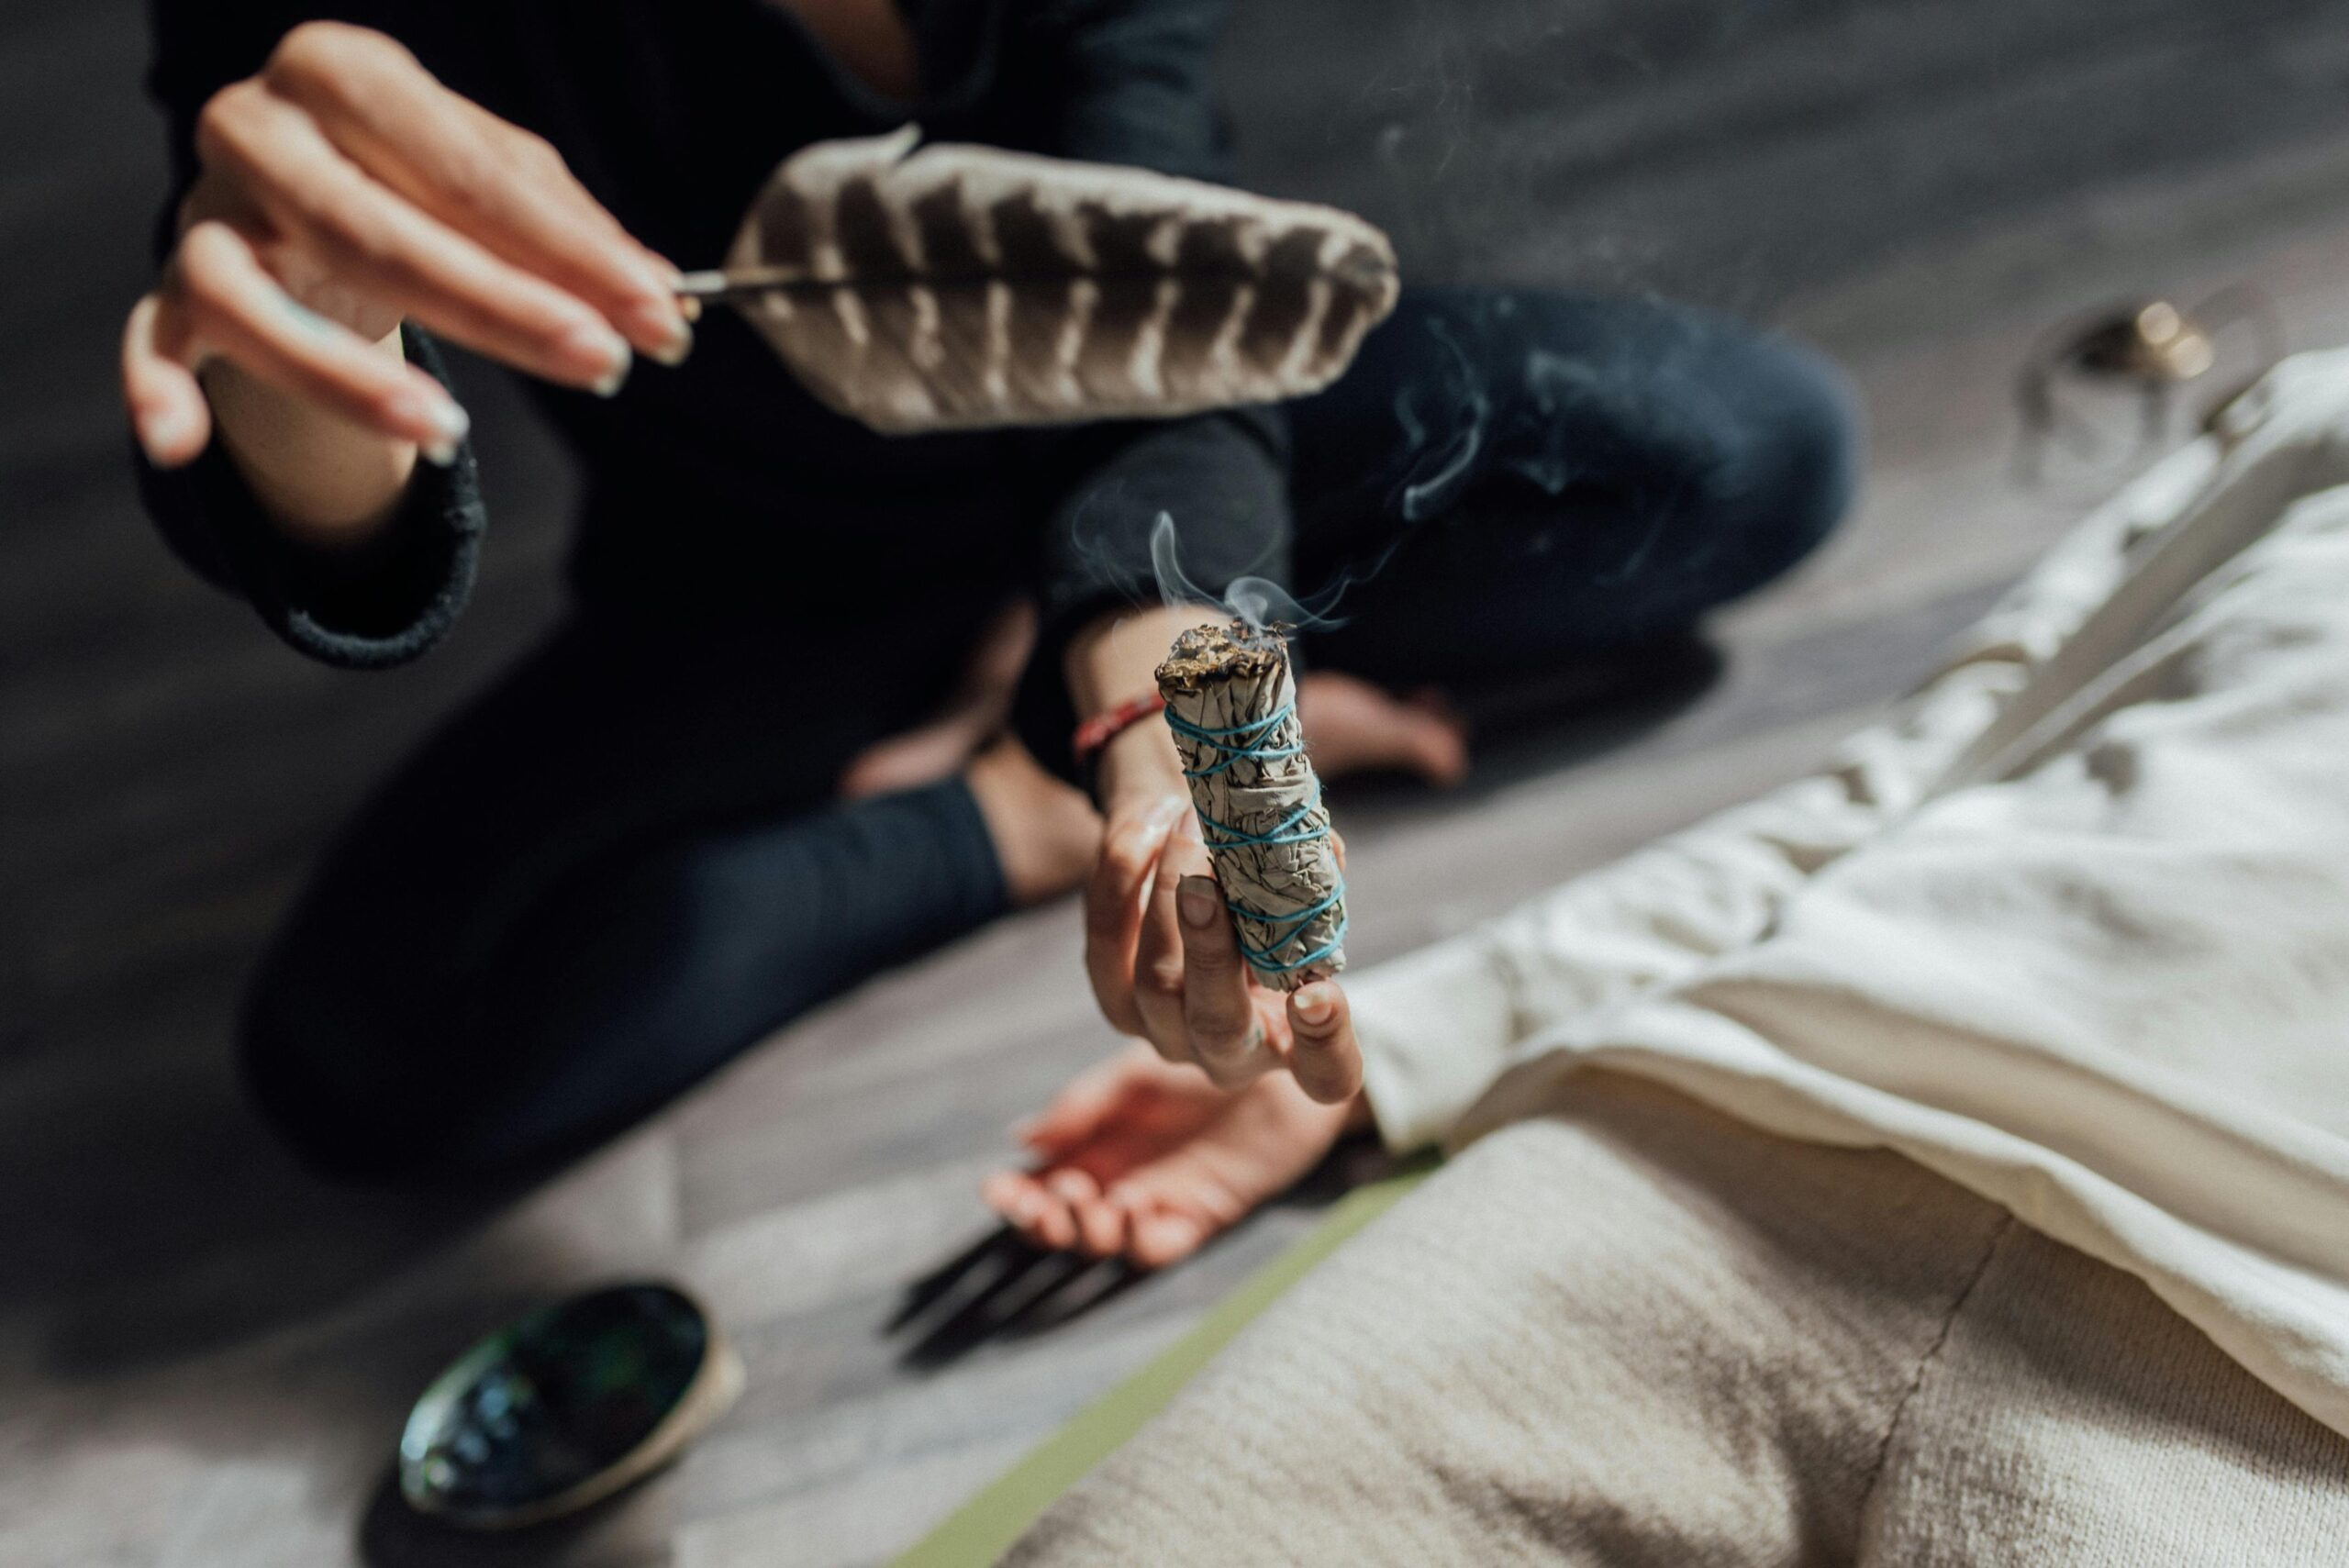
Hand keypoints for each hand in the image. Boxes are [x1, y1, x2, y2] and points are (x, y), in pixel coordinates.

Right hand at [122, 21, 690, 472]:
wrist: (295, 186)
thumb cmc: (412, 177)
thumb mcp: (490, 180)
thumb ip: (566, 230)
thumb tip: (662, 294)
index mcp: (346, 75)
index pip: (471, 173)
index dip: (574, 253)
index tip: (661, 317)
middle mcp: (258, 128)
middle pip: (375, 232)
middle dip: (499, 307)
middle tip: (601, 364)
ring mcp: (202, 210)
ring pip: (250, 295)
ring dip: (343, 375)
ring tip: (445, 434)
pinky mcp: (168, 286)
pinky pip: (150, 341)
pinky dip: (153, 389)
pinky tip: (179, 444)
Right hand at [983, 1041, 1366, 1267]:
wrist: (1281, 1052)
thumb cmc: (1208, 1055)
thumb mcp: (1133, 1074)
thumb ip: (1083, 1107)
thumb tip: (1022, 1139)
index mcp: (1096, 1144)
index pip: (1040, 1185)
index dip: (1014, 1196)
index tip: (994, 1187)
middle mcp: (1120, 1178)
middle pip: (1064, 1224)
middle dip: (1043, 1222)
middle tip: (1050, 1198)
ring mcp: (1159, 1201)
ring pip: (1105, 1243)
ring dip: (1086, 1231)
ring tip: (1091, 1197)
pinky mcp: (1203, 1214)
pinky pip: (1159, 1247)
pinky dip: (1137, 1239)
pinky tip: (1135, 1203)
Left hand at [1082, 727, 1362, 1103]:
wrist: (1197, 892)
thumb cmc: (1265, 901)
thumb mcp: (1296, 893)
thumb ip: (1312, 877)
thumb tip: (1321, 849)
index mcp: (1294, 1041)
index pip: (1325, 1071)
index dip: (1325, 1041)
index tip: (1317, 995)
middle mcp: (1228, 1053)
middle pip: (1217, 1024)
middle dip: (1210, 951)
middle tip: (1206, 883)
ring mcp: (1164, 1033)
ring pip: (1154, 981)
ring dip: (1163, 893)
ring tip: (1186, 823)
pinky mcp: (1115, 1002)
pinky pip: (1105, 947)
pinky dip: (1122, 881)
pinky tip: (1151, 828)